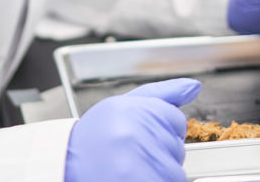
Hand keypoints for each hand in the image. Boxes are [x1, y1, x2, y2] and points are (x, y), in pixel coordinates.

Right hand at [65, 78, 199, 181]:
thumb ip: (162, 94)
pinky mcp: (139, 180)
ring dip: (157, 172)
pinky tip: (133, 175)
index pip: (175, 120)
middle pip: (175, 147)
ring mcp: (138, 160)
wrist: (66, 163)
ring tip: (130, 168)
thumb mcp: (123, 106)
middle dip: (158, 153)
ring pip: (174, 171)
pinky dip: (155, 180)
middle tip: (129, 154)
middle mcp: (136, 132)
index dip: (158, 131)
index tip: (135, 136)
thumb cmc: (95, 138)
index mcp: (134, 108)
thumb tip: (193, 87)